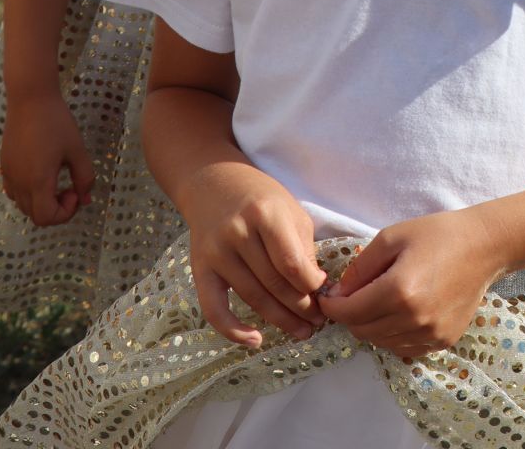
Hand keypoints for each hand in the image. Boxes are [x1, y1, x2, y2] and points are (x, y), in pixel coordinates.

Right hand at [0, 90, 93, 226]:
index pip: (45, 218)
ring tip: (58, 179)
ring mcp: (8, 174)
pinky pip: (14, 191)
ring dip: (42, 201)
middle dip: (56, 208)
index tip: (75, 191)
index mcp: (37, 181)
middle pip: (34, 215)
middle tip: (70, 186)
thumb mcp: (77, 150)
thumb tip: (86, 200)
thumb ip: (85, 178)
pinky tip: (43, 171)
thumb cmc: (57, 123)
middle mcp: (18, 182)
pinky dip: (30, 192)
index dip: (65, 213)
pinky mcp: (4, 165)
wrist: (30, 99)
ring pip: (23, 204)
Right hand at [175, 161, 327, 347]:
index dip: (311, 285)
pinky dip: (233, 330)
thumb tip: (317, 286)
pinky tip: (255, 341)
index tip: (324, 292)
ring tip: (302, 331)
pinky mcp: (200, 269)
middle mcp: (237, 234)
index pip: (291, 262)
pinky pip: (214, 308)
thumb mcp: (290, 211)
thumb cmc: (261, 198)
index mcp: (265, 214)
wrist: (213, 183)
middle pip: (274, 283)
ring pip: (252, 297)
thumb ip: (302, 247)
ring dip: (280, 320)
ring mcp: (216, 253)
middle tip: (319, 322)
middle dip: (301, 307)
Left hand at [320, 207, 506, 360]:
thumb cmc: (438, 235)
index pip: (349, 313)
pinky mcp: (443, 340)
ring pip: (381, 342)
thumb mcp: (392, 237)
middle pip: (362, 331)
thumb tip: (340, 293)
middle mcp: (414, 318)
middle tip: (356, 297)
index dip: (332, 306)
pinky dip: (394, 335)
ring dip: (372, 326)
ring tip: (381, 302)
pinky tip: (401, 313)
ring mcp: (430, 333)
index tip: (330, 297)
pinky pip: (404, 347)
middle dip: (351, 315)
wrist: (485, 247)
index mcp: (399, 291)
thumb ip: (360, 267)